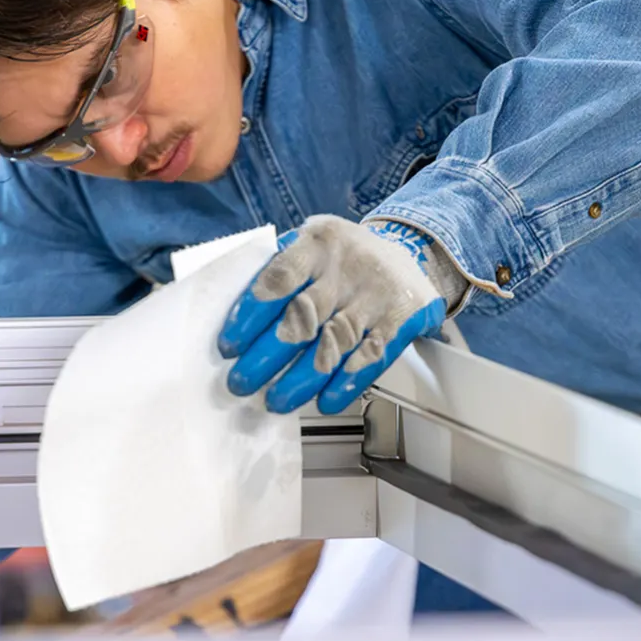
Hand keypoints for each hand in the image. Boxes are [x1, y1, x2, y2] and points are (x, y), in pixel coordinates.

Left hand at [218, 215, 465, 414]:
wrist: (410, 249)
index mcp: (319, 241)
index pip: (280, 277)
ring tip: (276, 400)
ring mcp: (377, 293)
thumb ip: (280, 269)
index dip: (252, 314)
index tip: (230, 344)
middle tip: (242, 382)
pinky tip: (325, 400)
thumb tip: (237, 315)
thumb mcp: (313, 242)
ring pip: (335, 342)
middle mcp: (349, 265)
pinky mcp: (401, 319)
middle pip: (304, 315)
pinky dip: (345, 382)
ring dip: (303, 377)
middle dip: (267, 355)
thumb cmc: (344, 255)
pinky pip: (370, 356)